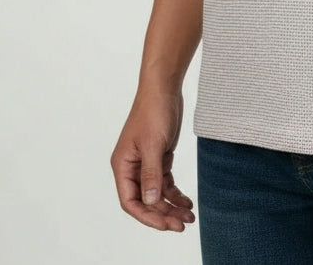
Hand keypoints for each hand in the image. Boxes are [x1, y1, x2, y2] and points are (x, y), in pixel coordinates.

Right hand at [110, 86, 195, 231]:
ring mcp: (146, 163)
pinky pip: (165, 182)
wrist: (164, 88)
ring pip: (157, 193)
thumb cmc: (153, 111)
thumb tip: (150, 202)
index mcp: (122, 165)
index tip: (165, 225)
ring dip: (172, 206)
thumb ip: (151, 174)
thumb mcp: (153, 144)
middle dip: (163, 214)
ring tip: (189, 217)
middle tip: (182, 224)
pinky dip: (175, 193)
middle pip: (145, 200)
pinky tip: (187, 202)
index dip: (146, 216)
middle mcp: (132, 167)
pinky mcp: (159, 157)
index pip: (130, 201)